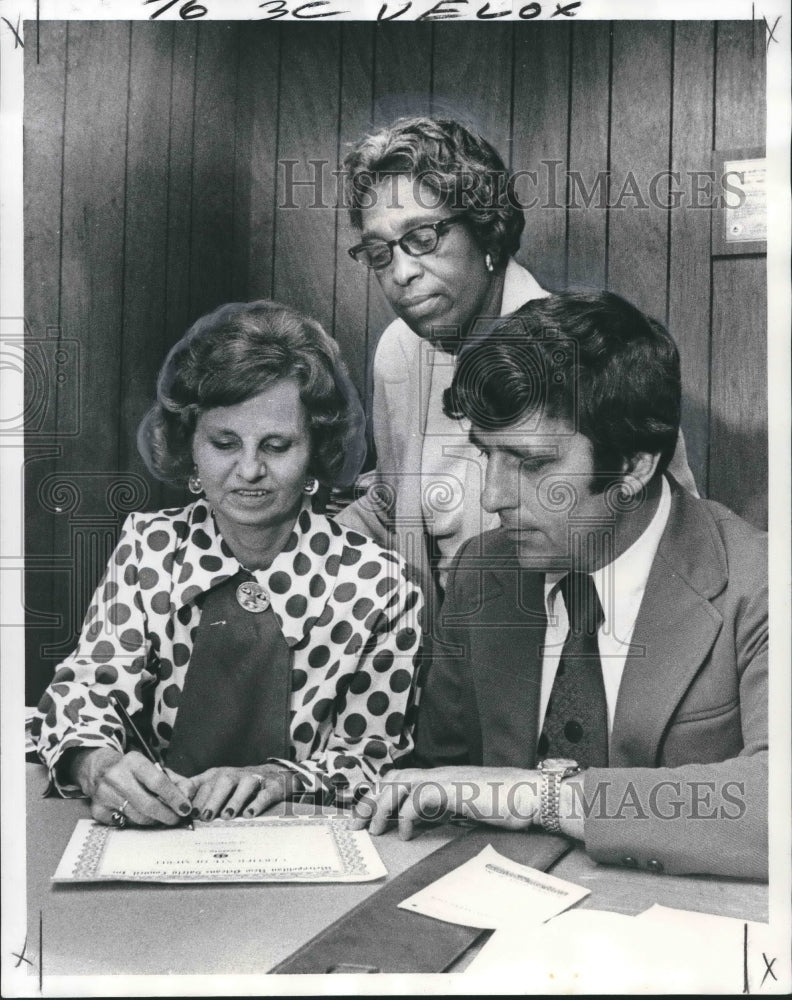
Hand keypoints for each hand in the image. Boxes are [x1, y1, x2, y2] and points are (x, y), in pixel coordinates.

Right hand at [72, 748, 193, 826]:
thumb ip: (175, 781)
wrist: (99, 769)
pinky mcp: (96, 809)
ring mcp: (104, 793)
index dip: (175, 798)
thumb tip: (189, 797)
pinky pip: (123, 824)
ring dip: (153, 821)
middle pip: (147, 804)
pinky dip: (134, 823)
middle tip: (176, 819)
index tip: (186, 808)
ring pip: (137, 817)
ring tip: (161, 818)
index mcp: (134, 761)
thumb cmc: (133, 771)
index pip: (158, 782)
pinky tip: (139, 815)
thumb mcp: (153, 768)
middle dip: (166, 815)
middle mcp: (116, 776)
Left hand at [177, 764, 299, 820]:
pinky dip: (257, 803)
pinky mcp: (272, 787)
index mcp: (217, 775)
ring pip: (244, 785)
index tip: (186, 811)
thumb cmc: (237, 786)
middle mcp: (235, 775)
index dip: (194, 795)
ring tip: (227, 816)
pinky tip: (249, 814)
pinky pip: (265, 793)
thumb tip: (173, 806)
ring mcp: (254, 779)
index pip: (203, 782)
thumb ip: (195, 793)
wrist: (274, 777)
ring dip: (234, 800)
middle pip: (223, 781)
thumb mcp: (215, 785)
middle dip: (213, 799)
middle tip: (206, 817)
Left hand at [352, 766, 543, 839]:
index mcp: (440, 777)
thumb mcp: (467, 807)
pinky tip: (407, 834)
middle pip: (392, 779)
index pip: (400, 779)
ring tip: (375, 830)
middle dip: (371, 801)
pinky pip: (418, 799)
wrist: (530, 794)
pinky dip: (406, 816)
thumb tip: (423, 822)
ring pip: (398, 784)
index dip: (380, 796)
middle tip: (357, 825)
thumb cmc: (505, 803)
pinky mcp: (452, 789)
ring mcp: (445, 778)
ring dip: (382, 807)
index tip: (365, 816)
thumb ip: (445, 809)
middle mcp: (438, 773)